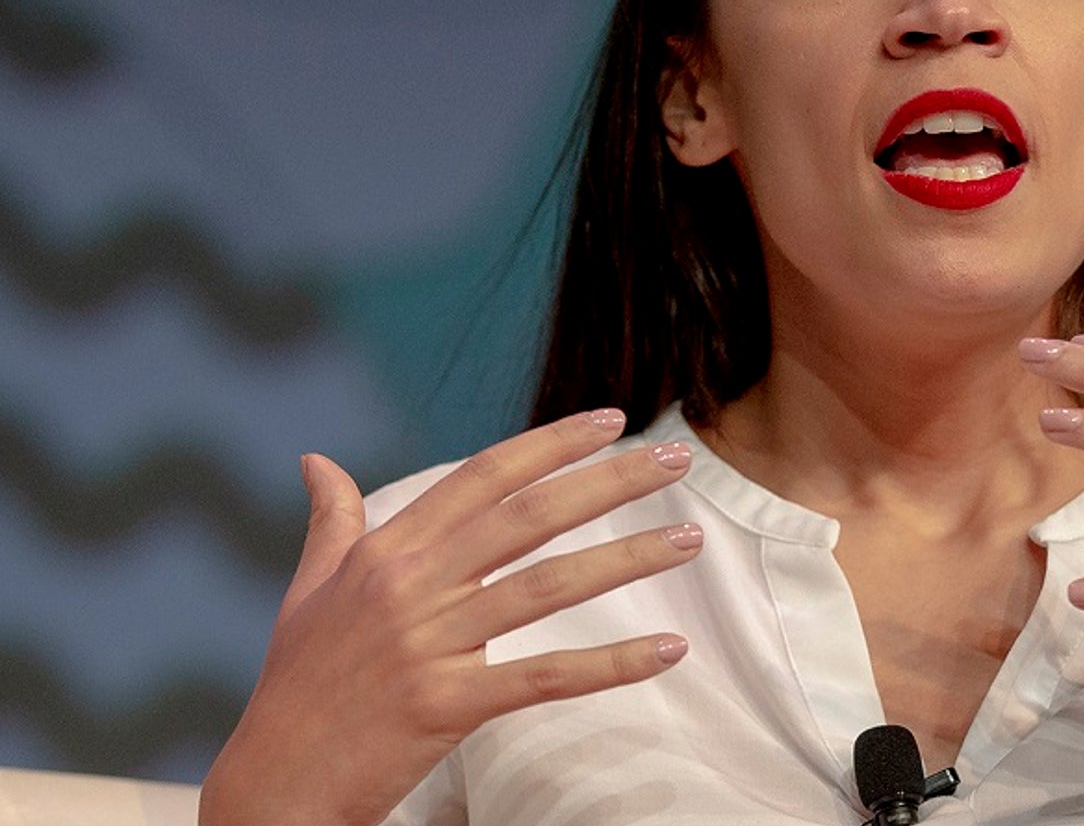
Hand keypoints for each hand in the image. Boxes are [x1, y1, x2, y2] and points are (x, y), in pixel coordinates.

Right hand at [198, 411, 702, 825]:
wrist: (272, 786)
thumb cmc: (296, 686)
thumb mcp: (307, 593)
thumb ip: (329, 523)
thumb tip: (316, 460)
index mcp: (386, 551)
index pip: (485, 476)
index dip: (551, 444)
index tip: (611, 420)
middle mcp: (410, 586)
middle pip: (529, 516)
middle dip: (608, 480)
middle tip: (675, 457)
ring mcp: (429, 644)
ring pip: (548, 586)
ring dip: (627, 558)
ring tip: (689, 539)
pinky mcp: (446, 705)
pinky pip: (545, 676)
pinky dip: (612, 663)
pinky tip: (667, 648)